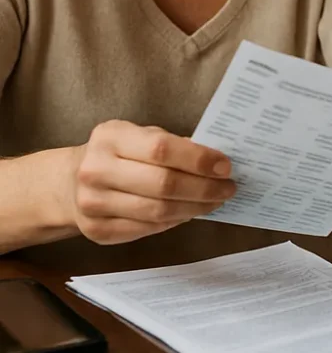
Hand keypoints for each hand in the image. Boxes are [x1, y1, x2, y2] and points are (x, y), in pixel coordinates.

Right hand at [65, 120, 235, 244]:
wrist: (68, 183)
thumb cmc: (118, 153)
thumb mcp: (139, 135)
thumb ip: (173, 145)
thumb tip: (217, 161)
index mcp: (111, 137)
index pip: (161, 149)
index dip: (198, 160)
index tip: (225, 166)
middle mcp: (96, 170)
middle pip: (163, 185)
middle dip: (204, 188)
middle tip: (228, 188)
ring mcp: (93, 203)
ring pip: (158, 212)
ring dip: (195, 208)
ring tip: (215, 201)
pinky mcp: (97, 231)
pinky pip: (147, 229)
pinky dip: (175, 221)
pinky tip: (190, 212)